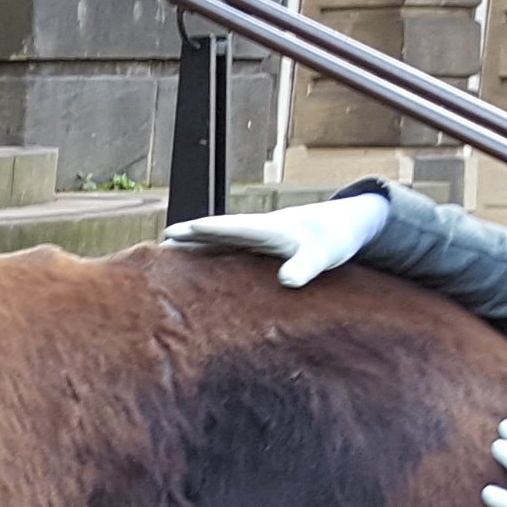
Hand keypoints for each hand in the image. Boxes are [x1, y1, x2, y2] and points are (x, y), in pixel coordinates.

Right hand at [162, 192, 390, 287]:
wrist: (345, 226)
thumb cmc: (334, 240)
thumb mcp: (323, 256)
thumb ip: (305, 266)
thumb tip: (287, 280)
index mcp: (268, 229)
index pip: (231, 228)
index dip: (205, 231)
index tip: (178, 232)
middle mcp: (257, 231)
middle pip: (217, 232)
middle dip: (190, 236)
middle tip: (161, 241)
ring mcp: (256, 239)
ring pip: (220, 241)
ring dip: (196, 246)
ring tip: (168, 253)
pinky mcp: (259, 248)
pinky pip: (228, 251)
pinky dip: (210, 254)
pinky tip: (197, 265)